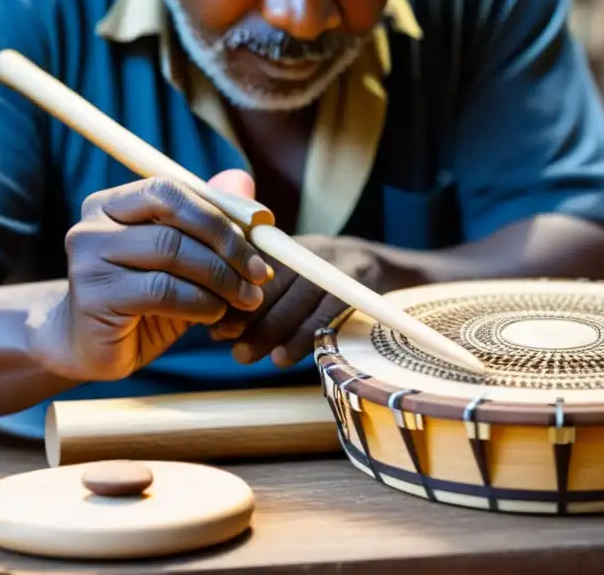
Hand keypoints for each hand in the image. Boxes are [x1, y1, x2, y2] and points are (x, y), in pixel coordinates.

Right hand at [27, 170, 271, 380]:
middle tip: (259, 274)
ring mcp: (88, 261)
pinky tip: (214, 314)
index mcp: (112, 204)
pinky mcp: (94, 298)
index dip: (219, 213)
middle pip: (173, 220)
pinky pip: (162, 291)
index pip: (170, 189)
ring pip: (171, 254)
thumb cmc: (143, 299)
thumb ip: (207, 220)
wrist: (91, 347)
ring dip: (220, 278)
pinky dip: (200, 303)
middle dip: (226, 246)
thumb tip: (241, 178)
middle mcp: (93, 225)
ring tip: (244, 299)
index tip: (257, 240)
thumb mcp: (181, 258)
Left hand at [211, 235, 381, 367]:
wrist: (388, 267)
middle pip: (275, 284)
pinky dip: (303, 339)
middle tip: (227, 345)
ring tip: (245, 356)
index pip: (257, 269)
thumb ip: (261, 297)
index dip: (234, 298)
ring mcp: (338, 267)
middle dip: (247, 317)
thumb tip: (216, 330)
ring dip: (269, 331)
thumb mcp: (297, 271)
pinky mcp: (359, 288)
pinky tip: (282, 358)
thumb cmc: (328, 278)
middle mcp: (313, 250)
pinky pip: (327, 316)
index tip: (215, 326)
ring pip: (298, 300)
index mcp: (293, 246)